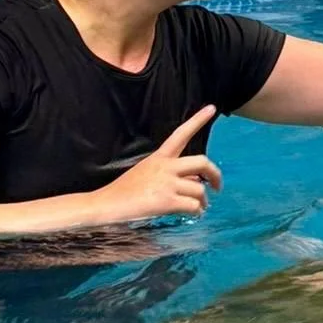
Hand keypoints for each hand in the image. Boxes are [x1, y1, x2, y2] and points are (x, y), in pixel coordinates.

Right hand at [92, 107, 222, 224]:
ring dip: (202, 200)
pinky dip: (197, 211)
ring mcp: (166, 183)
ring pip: (199, 189)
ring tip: (198, 207)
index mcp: (159, 157)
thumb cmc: (124, 192)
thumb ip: (171, 175)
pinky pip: (193, 206)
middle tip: (218, 186)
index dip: (197, 120)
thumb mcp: (146, 174)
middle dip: (215, 174)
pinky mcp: (166, 201)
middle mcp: (165, 167)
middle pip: (202, 162)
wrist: (105, 206)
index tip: (212, 108)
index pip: (180, 134)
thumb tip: (195, 182)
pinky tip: (194, 214)